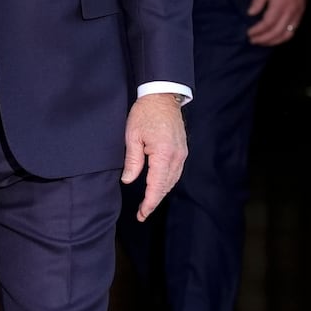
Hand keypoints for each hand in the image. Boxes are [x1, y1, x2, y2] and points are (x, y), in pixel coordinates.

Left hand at [122, 93, 186, 221]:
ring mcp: (182, 154)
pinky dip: (167, 182)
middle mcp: (176, 157)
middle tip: (142, 213)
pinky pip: (175, 172)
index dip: (149, 202)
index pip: (156, 186)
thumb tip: (128, 180)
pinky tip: (158, 186)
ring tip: (148, 203)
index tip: (142, 214)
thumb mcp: (132, 136)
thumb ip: (132, 161)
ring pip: (172, 181)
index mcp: (163, 154)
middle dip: (154, 201)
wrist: (162, 97)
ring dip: (161, 192)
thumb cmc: (145, 113)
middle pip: (166, 186)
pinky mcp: (182, 150)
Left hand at [246, 0, 310, 45]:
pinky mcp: (301, 14)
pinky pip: (293, 30)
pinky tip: (276, 38)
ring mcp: (297, 14)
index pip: (267, 23)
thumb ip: (258, 0)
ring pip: (287, 34)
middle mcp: (290, 12)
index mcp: (280, 4)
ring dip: (274, 41)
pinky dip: (284, 37)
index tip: (249, 33)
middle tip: (253, 40)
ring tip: (263, 42)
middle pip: (277, 32)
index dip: (257, 31)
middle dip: (264, 39)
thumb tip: (251, 13)